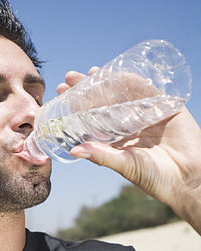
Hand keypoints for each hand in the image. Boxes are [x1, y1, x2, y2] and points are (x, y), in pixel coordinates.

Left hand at [56, 68, 200, 231]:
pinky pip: (147, 90)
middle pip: (104, 103)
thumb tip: (74, 150)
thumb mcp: (125, 165)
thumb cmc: (156, 178)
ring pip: (123, 94)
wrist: (190, 178)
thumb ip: (102, 156)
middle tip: (69, 78)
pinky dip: (132, 80)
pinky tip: (118, 73)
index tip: (61, 97)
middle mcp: (129, 127)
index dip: (77, 108)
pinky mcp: (165, 108)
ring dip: (106, 82)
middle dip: (87, 90)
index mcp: (117, 141)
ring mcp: (147, 116)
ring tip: (89, 71)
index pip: (92, 120)